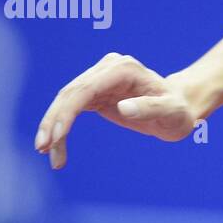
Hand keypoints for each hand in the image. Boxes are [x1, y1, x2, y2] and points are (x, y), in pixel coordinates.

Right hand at [33, 53, 201, 168]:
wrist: (180, 109)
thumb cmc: (179, 111)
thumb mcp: (172, 113)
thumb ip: (150, 108)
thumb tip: (123, 107)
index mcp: (123, 69)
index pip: (86, 88)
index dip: (67, 111)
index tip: (57, 136)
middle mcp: (108, 69)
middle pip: (70, 93)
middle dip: (54, 121)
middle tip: (43, 148)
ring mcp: (100, 79)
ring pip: (67, 101)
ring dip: (53, 126)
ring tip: (46, 153)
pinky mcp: (96, 92)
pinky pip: (72, 109)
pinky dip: (62, 128)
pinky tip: (56, 148)